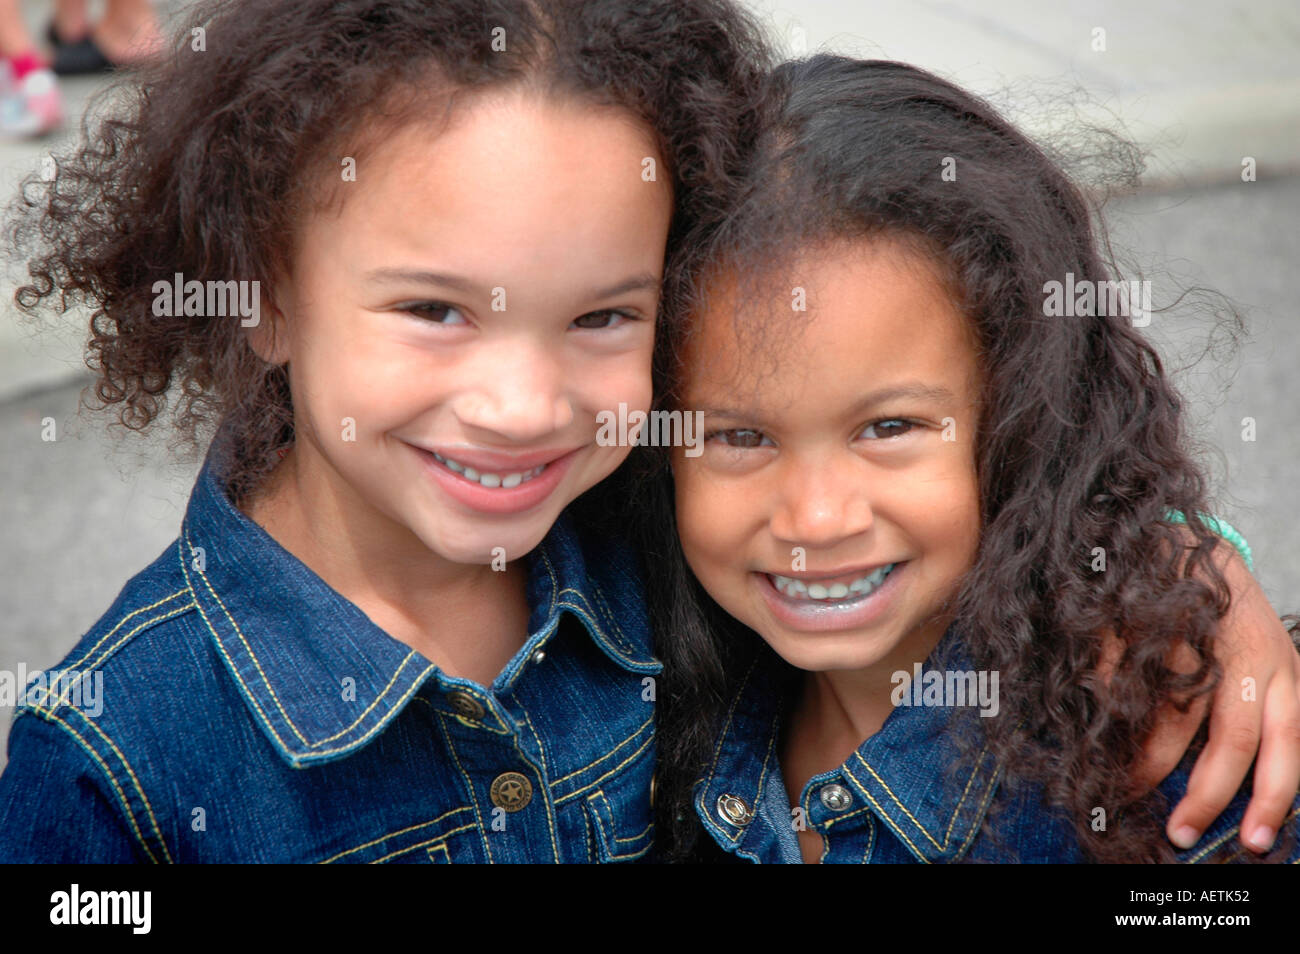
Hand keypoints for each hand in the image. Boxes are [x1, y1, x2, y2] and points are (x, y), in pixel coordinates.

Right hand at [1132, 549, 1299, 852]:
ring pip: (1174, 721)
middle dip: (1205, 797)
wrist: (1174, 536)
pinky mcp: (1143, 622)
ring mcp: (1193, 636)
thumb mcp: (1258, 656)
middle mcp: (1246, 652)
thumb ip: (1256, 710)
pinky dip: (1113, 713)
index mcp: (1280, 667)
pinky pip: (1123, 688)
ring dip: (1150, 764)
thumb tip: (1235, 784)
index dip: (1271, 799)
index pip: (1286, 747)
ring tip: (1131, 784)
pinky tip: (1107, 724)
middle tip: (1178, 831)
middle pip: (1233, 741)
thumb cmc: (1215, 611)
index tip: (1254, 842)